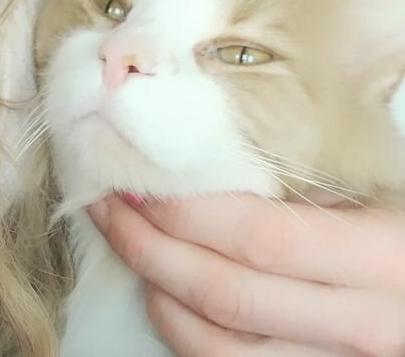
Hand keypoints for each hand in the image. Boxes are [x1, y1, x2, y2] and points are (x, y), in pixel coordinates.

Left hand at [88, 192, 404, 355]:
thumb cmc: (399, 229)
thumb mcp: (369, 192)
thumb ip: (299, 182)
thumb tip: (197, 146)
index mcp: (377, 258)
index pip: (259, 237)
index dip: (186, 211)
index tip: (137, 175)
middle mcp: (360, 325)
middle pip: (227, 293)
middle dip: (149, 245)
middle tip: (107, 200)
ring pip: (218, 346)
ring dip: (155, 290)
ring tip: (122, 239)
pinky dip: (182, 333)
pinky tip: (161, 292)